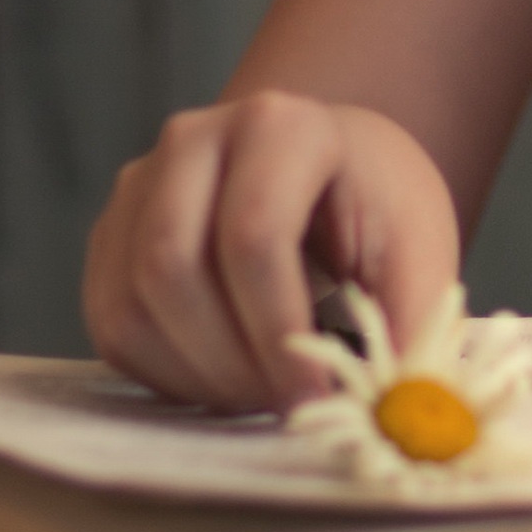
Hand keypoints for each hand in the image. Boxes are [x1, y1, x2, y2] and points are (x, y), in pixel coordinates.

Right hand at [83, 90, 461, 410]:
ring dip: (196, 376)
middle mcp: (194, 139)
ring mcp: (140, 184)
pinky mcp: (111, 237)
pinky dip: (167, 375)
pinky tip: (227, 381)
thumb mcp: (420, 247)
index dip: (279, 333)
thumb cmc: (377, 207)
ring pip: (131, 304)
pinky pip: (114, 326)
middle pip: (171, 267)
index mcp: (281, 126)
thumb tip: (398, 406)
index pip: (252, 236)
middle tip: (284, 405)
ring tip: (264, 394)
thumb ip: (414, 317)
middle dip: (230, 361)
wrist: (327, 170)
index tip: (316, 395)